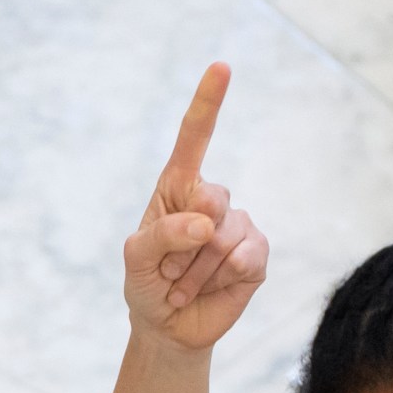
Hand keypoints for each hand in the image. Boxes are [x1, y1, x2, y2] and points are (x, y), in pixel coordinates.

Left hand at [121, 63, 265, 349]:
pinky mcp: (257, 254)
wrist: (168, 326)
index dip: (208, 102)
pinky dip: (222, 278)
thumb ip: (162, 235)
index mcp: (176, 188)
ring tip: (184, 282)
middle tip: (168, 267)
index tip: (221, 67)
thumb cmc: (146, 283)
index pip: (195, 138)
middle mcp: (210, 200)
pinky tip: (210, 287)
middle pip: (212, 198)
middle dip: (183, 242)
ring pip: (224, 237)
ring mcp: (237, 225)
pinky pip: (247, 257)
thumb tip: (205, 222)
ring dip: (196, 270)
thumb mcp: (135, 260)